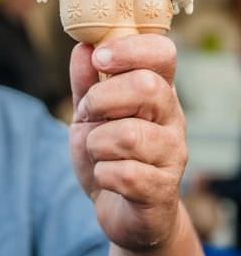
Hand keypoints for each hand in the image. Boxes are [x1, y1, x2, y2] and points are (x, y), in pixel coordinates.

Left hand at [69, 34, 186, 250]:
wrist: (120, 208)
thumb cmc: (106, 153)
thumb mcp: (89, 114)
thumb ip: (86, 83)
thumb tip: (83, 47)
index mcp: (156, 91)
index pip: (162, 53)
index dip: (130, 49)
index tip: (100, 57)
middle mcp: (171, 117)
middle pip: (147, 87)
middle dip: (102, 98)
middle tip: (89, 113)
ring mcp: (172, 154)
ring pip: (129, 135)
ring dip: (96, 143)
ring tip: (97, 150)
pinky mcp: (163, 189)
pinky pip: (124, 174)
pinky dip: (101, 174)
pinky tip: (106, 176)